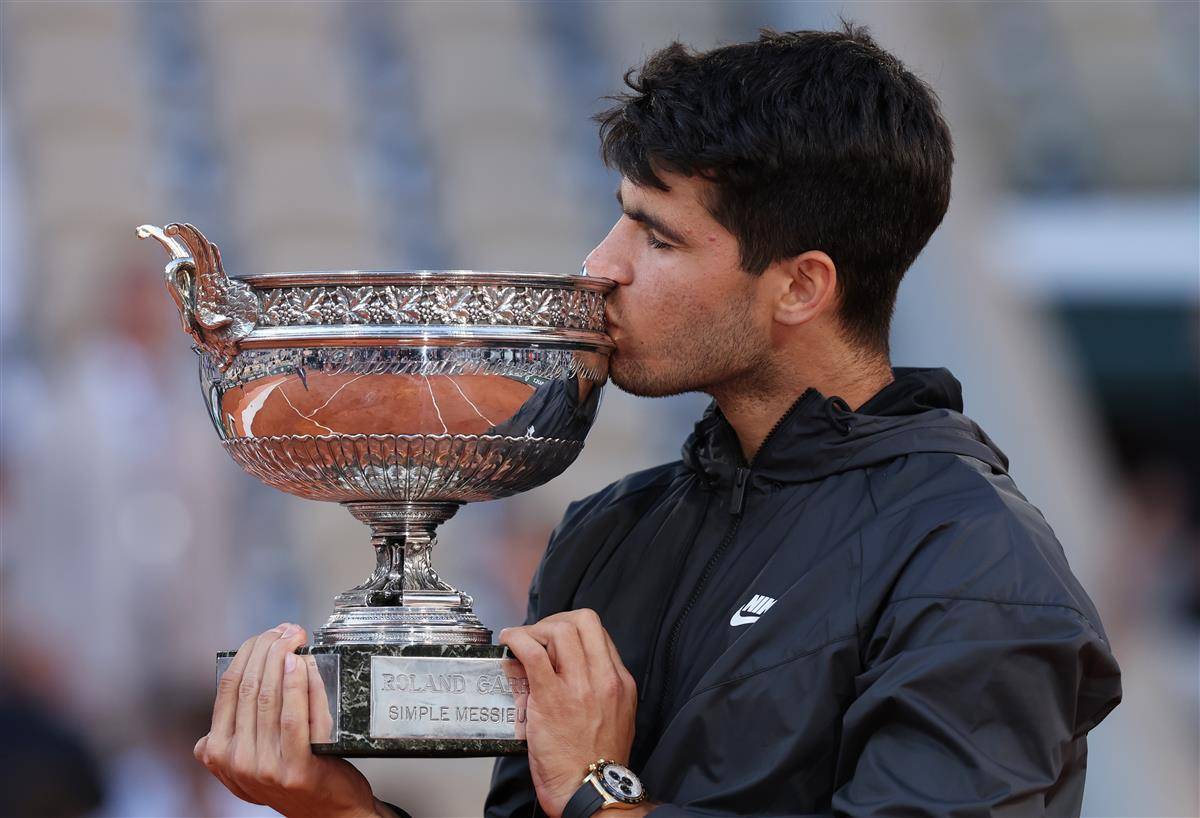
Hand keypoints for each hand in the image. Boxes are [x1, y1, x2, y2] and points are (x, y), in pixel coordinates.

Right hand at [194, 623, 380, 817]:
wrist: (326, 810)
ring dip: (282, 658)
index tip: (266, 633)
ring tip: (294, 638)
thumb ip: (238, 722)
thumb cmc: (292, 772)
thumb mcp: (251, 750)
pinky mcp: (294, 769)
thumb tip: (247, 666)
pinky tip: (300, 664)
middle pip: (248, 687)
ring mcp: (263, 768)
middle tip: (286, 630)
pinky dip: (297, 685)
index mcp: (217, 751)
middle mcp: (235, 761)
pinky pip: (293, 718)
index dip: (247, 652)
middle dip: (267, 648)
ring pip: (268, 698)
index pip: (228, 687)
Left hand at [499, 609, 637, 817]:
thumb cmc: (596, 764)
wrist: (590, 791)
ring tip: (524, 641)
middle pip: (583, 621)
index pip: (599, 634)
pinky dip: (518, 638)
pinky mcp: (552, 697)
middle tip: (540, 635)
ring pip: (561, 630)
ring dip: (537, 629)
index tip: (556, 639)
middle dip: (557, 621)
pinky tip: (510, 640)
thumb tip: (568, 669)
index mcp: (620, 683)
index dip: (573, 629)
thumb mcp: (614, 718)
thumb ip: (598, 690)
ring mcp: (579, 686)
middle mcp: (604, 678)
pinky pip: (533, 653)